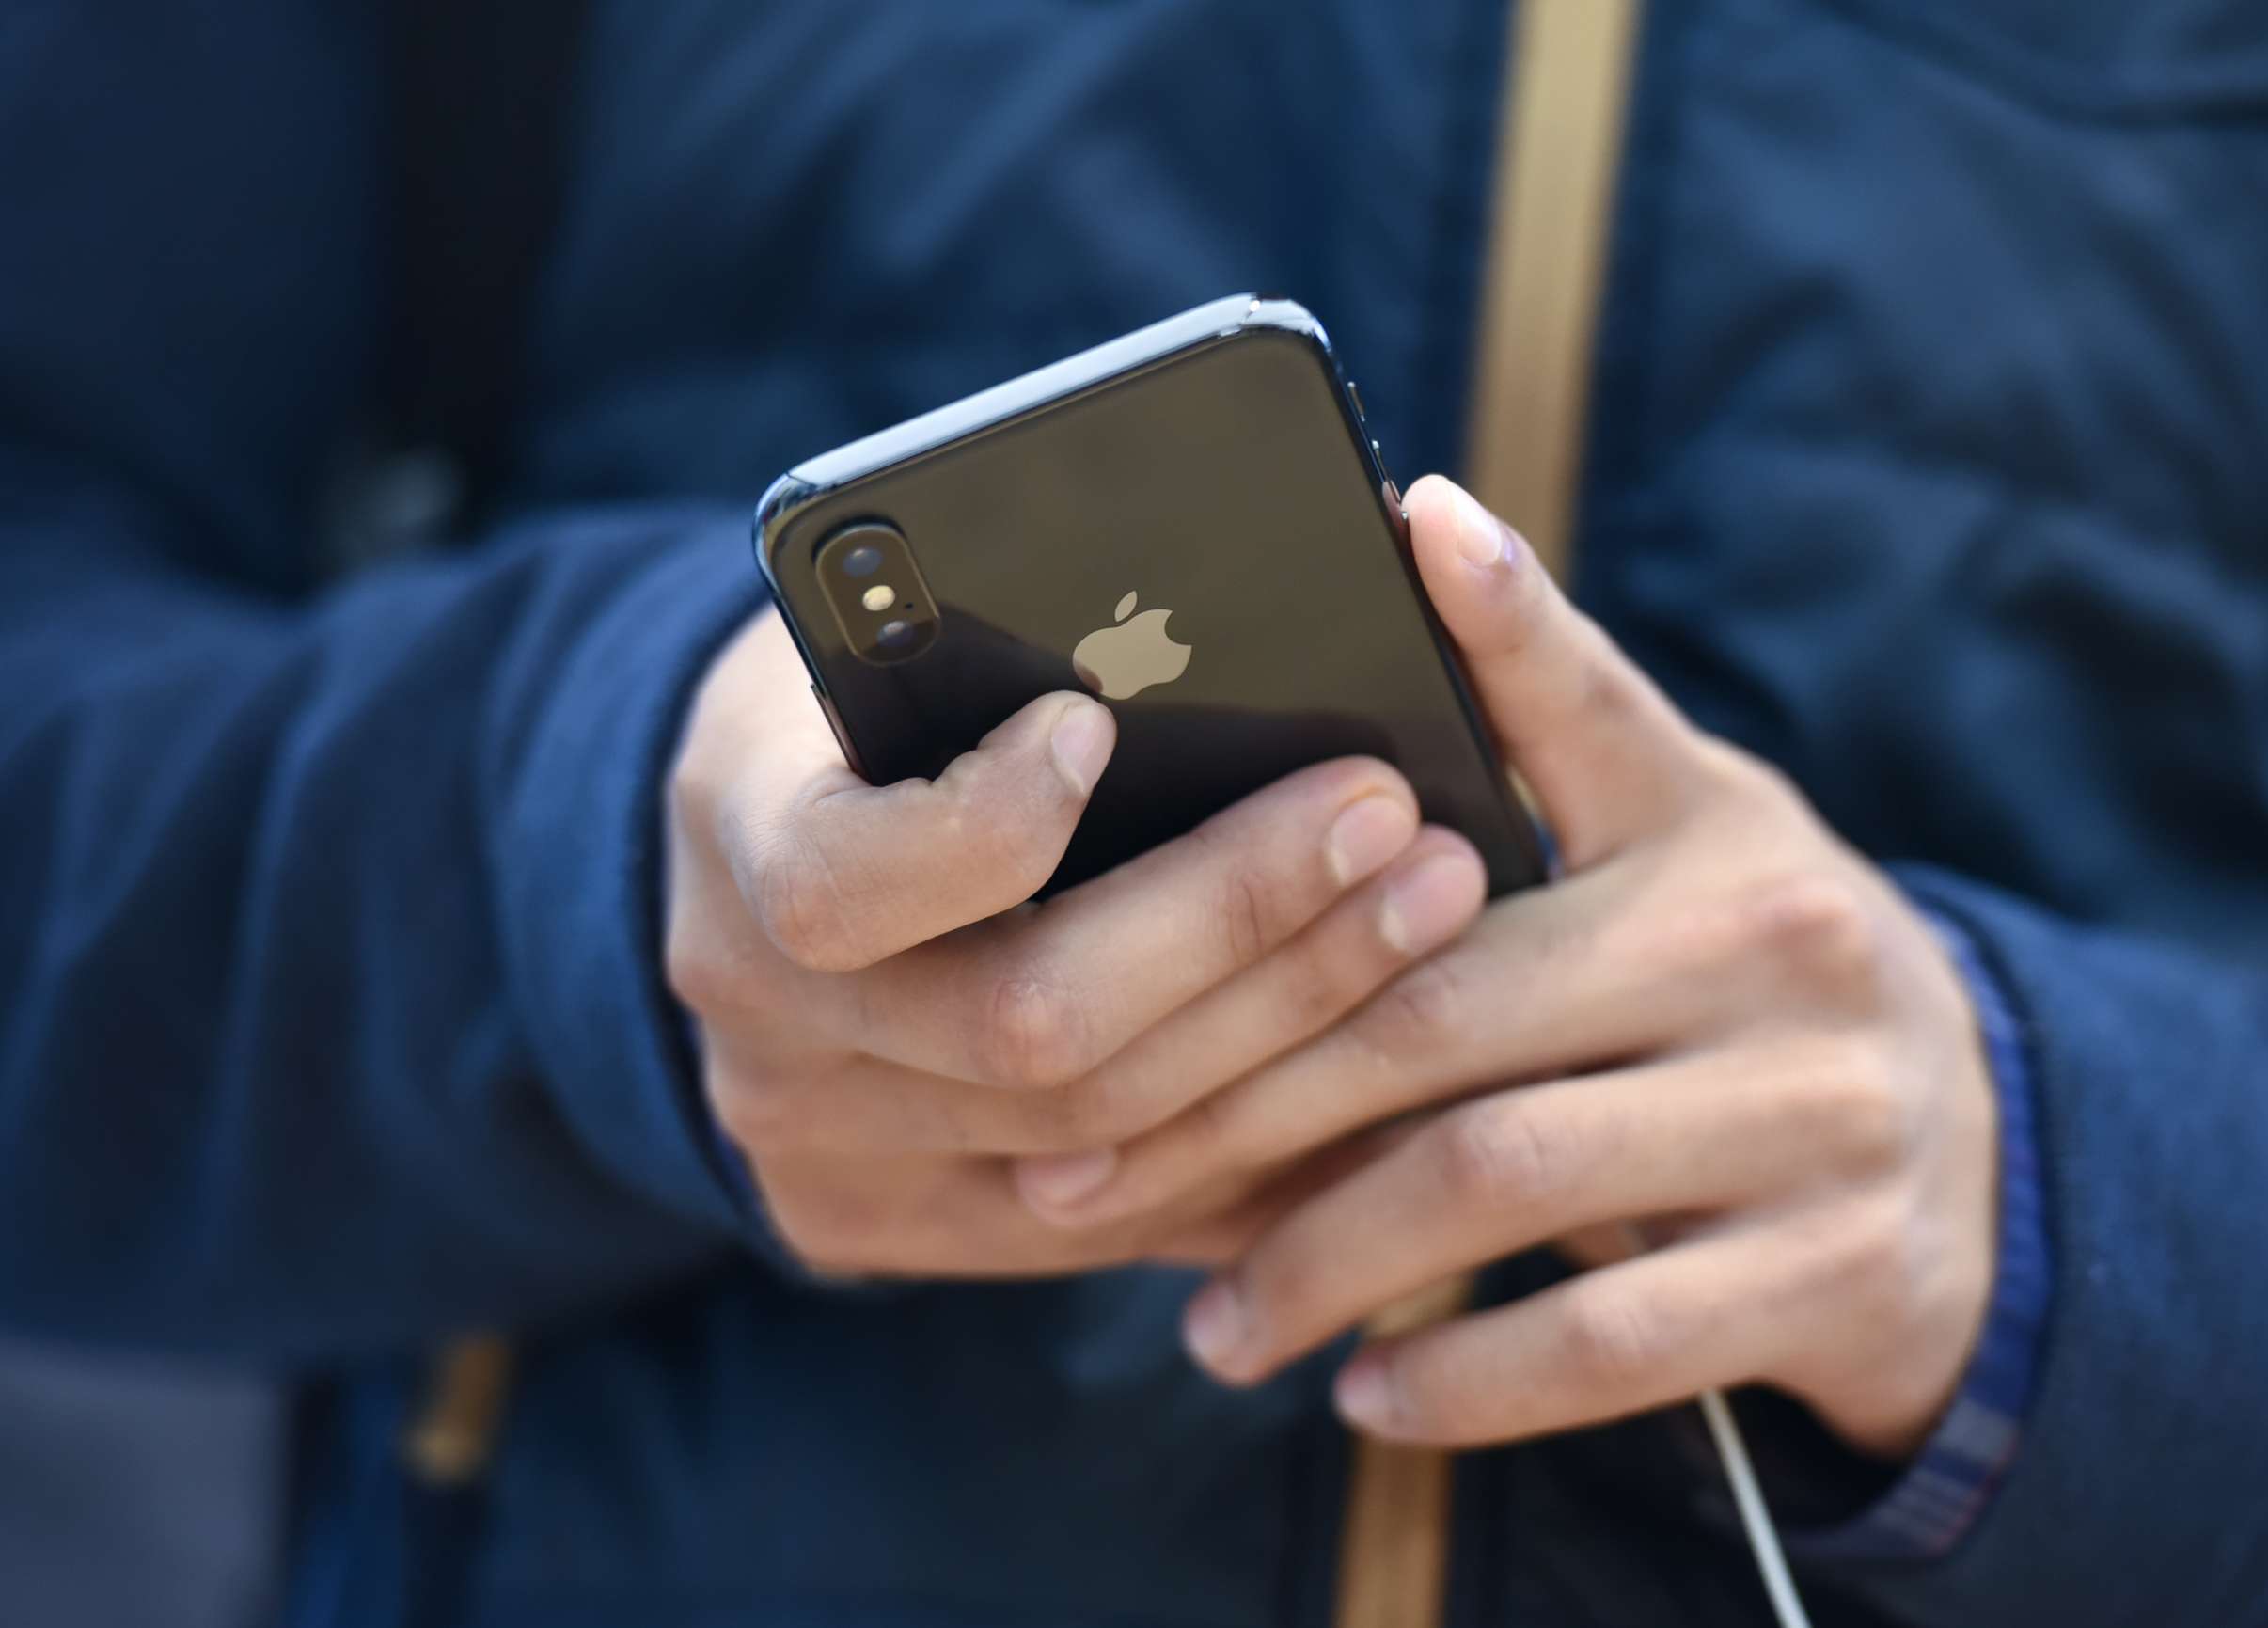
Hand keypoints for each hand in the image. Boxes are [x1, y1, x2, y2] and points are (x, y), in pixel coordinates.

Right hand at [662, 608, 1488, 1276]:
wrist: (757, 860)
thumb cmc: (868, 696)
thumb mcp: (885, 639)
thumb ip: (995, 662)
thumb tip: (1231, 659)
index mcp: (736, 845)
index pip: (838, 885)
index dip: (980, 829)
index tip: (1094, 727)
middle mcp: (764, 1031)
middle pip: (1025, 1030)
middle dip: (1235, 921)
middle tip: (1388, 819)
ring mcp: (827, 1157)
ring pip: (1098, 1141)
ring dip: (1292, 1027)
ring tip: (1429, 905)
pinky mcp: (900, 1228)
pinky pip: (1115, 1220)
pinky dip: (1263, 1141)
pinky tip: (1387, 1055)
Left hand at [1012, 478, 1999, 1455]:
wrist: (1979, 1164)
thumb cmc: (1745, 981)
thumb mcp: (1679, 849)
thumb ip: (1543, 749)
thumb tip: (1401, 552)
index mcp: (1710, 824)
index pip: (1590, 707)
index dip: (1504, 619)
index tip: (1412, 527)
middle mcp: (1775, 942)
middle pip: (1449, 1007)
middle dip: (1242, 1103)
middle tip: (1092, 1176)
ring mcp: (1817, 1110)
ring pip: (1510, 1175)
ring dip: (1324, 1260)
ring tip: (1211, 1330)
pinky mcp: (1837, 1269)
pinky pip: (1613, 1336)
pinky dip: (1468, 1375)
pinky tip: (1362, 1393)